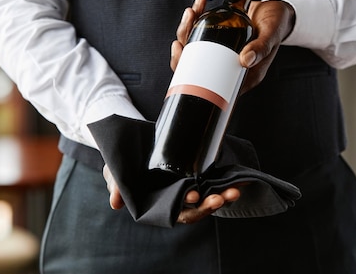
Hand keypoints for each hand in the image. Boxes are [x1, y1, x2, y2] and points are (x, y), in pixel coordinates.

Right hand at [102, 164, 240, 223]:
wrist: (132, 144)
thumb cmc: (123, 165)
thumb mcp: (115, 173)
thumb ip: (116, 186)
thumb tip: (115, 202)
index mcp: (160, 205)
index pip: (178, 212)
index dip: (187, 208)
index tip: (193, 197)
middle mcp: (178, 199)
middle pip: (198, 207)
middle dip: (211, 203)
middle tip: (223, 197)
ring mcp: (189, 187)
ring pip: (210, 196)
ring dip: (224, 194)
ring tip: (236, 189)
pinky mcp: (197, 174)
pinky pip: (215, 181)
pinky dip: (227, 181)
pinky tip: (240, 178)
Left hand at [171, 0, 295, 92]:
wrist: (278, 10)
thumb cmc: (278, 24)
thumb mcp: (271, 34)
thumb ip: (262, 47)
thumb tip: (246, 60)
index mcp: (244, 75)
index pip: (211, 84)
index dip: (189, 75)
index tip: (181, 54)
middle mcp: (230, 65)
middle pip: (197, 66)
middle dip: (183, 49)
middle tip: (181, 36)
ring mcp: (223, 52)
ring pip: (195, 46)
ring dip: (188, 28)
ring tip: (193, 11)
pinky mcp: (219, 37)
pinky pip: (201, 32)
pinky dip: (196, 18)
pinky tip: (198, 6)